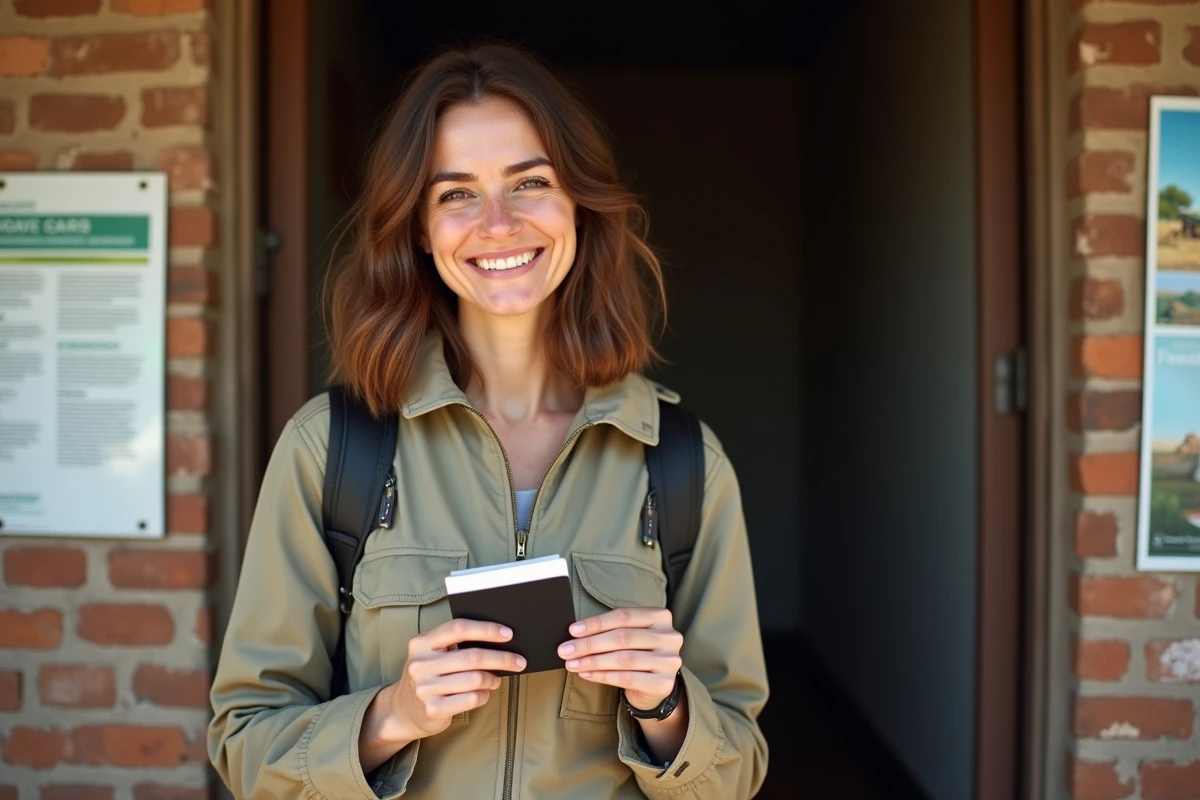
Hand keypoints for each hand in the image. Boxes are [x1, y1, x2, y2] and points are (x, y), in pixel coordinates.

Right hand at [370, 619, 526, 741]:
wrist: (402, 710)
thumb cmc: (428, 675)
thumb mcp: (432, 654)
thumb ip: (455, 644)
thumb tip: (499, 639)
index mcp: (420, 643)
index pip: (458, 628)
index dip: (486, 629)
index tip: (508, 633)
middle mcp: (420, 664)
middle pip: (472, 656)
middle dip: (502, 658)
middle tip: (519, 661)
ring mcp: (425, 688)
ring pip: (475, 679)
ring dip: (493, 679)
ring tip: (497, 679)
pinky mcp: (433, 709)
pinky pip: (471, 699)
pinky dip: (484, 695)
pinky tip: (485, 693)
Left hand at [557, 607, 682, 710]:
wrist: (655, 686)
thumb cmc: (637, 653)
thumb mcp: (630, 635)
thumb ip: (611, 630)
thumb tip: (575, 633)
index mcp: (661, 617)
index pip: (623, 617)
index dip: (596, 623)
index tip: (572, 630)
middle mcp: (670, 637)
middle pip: (622, 638)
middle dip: (589, 644)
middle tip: (565, 650)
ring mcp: (669, 661)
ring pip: (623, 659)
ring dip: (592, 661)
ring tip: (571, 664)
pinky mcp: (663, 683)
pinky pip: (627, 678)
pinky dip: (602, 676)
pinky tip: (586, 674)